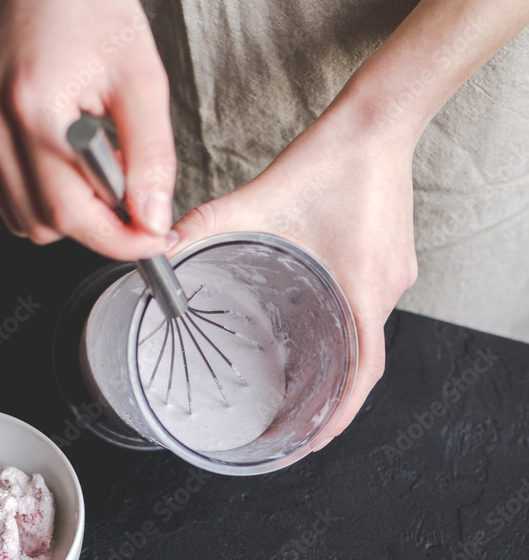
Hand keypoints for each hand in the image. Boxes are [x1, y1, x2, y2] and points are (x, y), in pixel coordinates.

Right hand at [0, 0, 175, 258]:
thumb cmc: (97, 8)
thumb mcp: (143, 82)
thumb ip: (152, 158)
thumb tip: (153, 219)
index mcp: (35, 108)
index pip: (74, 214)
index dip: (121, 239)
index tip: (154, 239)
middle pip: (47, 224)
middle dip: (99, 228)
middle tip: (134, 200)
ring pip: (23, 218)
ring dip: (70, 215)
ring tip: (100, 172)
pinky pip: (8, 193)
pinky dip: (44, 195)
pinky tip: (70, 163)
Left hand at [173, 93, 418, 446]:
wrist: (380, 119)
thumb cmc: (333, 159)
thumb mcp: (261, 198)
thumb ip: (208, 225)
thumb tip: (165, 249)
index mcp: (362, 287)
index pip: (362, 373)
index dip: (339, 415)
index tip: (313, 441)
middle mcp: (386, 289)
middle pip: (364, 362)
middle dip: (332, 398)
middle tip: (296, 422)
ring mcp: (395, 275)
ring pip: (367, 335)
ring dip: (339, 362)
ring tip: (305, 383)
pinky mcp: (393, 260)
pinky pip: (369, 308)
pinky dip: (345, 328)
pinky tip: (317, 325)